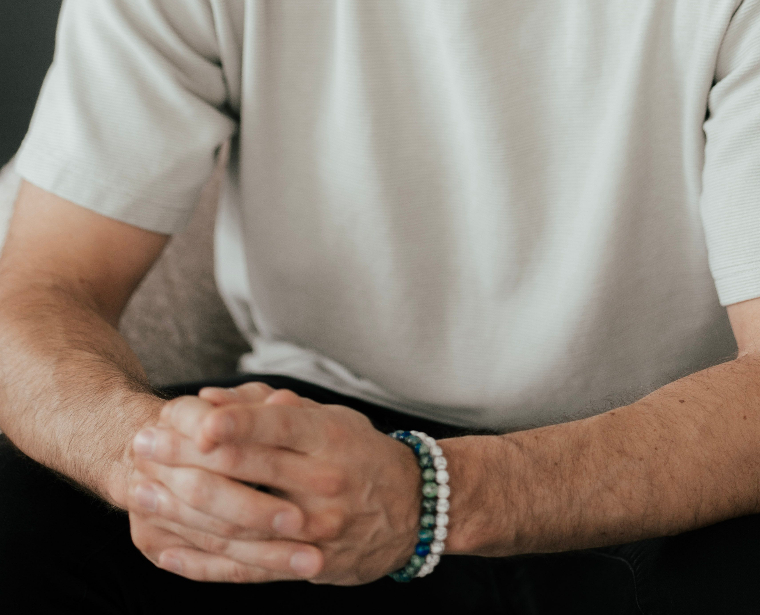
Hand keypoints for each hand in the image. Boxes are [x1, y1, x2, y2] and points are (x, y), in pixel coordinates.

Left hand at [128, 383, 422, 583]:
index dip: (237, 423)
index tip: (194, 418)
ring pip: (239, 524)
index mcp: (329, 440)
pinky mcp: (303, 566)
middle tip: (144, 443)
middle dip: (190, 458)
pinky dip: (200, 561)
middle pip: (251, 472)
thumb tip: (210, 398)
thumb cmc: (358, 453)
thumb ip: (271, 406)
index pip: (279, 427)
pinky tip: (164, 548)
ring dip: (183, 510)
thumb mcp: (329, 418)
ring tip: (139, 491)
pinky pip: (244, 568)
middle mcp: (322, 484)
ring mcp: (313, 530)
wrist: (413, 510)